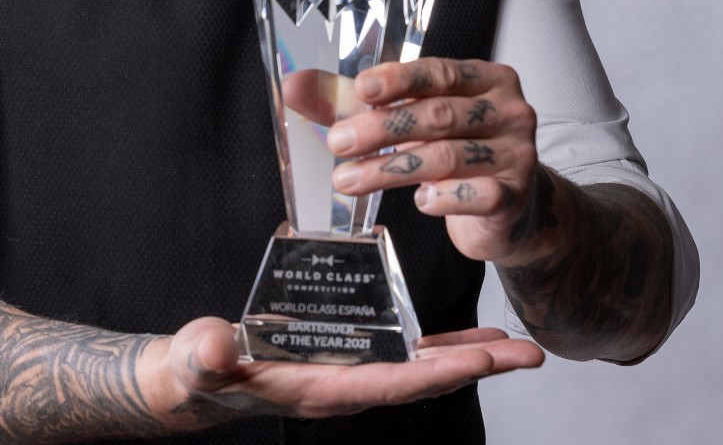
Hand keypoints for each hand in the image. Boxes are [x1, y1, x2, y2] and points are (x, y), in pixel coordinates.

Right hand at [141, 316, 543, 429]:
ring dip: (463, 355)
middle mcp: (344, 383)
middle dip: (475, 367)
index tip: (485, 361)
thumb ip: (204, 354)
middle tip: (530, 354)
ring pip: (416, 363)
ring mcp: (346, 370)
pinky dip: (428, 342)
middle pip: (421, 377)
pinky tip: (451, 335)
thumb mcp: (195, 360)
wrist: (192, 378)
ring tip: (511, 345)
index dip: (438, 371)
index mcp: (321, 388)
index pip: (392, 382)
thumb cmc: (196, 371)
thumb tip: (216, 343)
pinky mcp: (340, 355)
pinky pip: (396, 349)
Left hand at [326, 58, 554, 264]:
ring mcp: (517, 152)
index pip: (438, 72)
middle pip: (437, 115)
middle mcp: (507, 109)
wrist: (510, 208)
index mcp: (483, 78)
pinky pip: (477, 194)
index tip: (362, 90)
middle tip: (338, 143)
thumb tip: (294, 86)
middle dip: (381, 129)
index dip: (399, 80)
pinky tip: (419, 202)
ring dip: (391, 169)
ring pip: (447, 156)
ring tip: (349, 180)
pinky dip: (443, 198)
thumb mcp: (404, 119)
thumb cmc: (455, 150)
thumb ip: (353, 101)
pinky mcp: (515, 194)